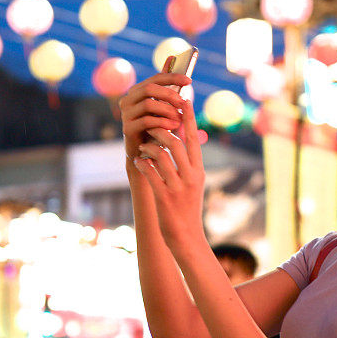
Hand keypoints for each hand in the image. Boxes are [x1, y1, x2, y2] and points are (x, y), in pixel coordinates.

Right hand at [119, 56, 191, 161]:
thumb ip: (166, 84)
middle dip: (170, 94)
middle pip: (150, 88)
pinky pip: (146, 121)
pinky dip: (162, 122)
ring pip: (148, 104)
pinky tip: (172, 127)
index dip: (172, 77)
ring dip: (168, 110)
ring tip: (180, 118)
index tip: (189, 81)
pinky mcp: (127, 128)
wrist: (144, 153)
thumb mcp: (163, 105)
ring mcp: (125, 114)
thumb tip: (172, 57)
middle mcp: (127, 100)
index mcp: (137, 91)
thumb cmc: (155, 127)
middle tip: (184, 102)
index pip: (155, 78)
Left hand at [132, 99, 205, 244]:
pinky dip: (142, 163)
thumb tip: (184, 139)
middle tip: (151, 126)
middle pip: (176, 143)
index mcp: (198, 171)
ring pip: (162, 155)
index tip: (183, 100)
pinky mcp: (164, 197)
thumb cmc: (187, 207)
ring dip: (149, 147)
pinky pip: (150, 173)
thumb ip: (189, 163)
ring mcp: (177, 187)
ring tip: (143, 147)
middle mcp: (190, 176)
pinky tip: (138, 161)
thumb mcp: (192, 183)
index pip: (193, 139)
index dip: (188, 119)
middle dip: (161, 130)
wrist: (186, 237)